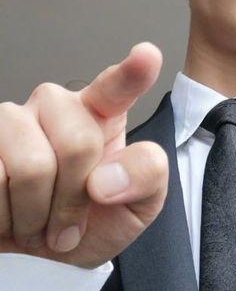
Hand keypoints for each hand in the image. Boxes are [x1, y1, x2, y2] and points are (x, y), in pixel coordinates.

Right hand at [0, 42, 167, 267]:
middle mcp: (56, 105)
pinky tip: (10, 213)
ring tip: (38, 217)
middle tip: (68, 221)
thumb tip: (107, 179)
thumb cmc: (94, 217)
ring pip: (32, 168)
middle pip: (77, 144)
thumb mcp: (139, 203)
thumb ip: (145, 177)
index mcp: (102, 112)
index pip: (118, 86)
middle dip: (74, 200)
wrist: (43, 253)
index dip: (134, 71)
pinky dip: (5, 217)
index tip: (147, 55)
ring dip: (36, 215)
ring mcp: (14, 120)